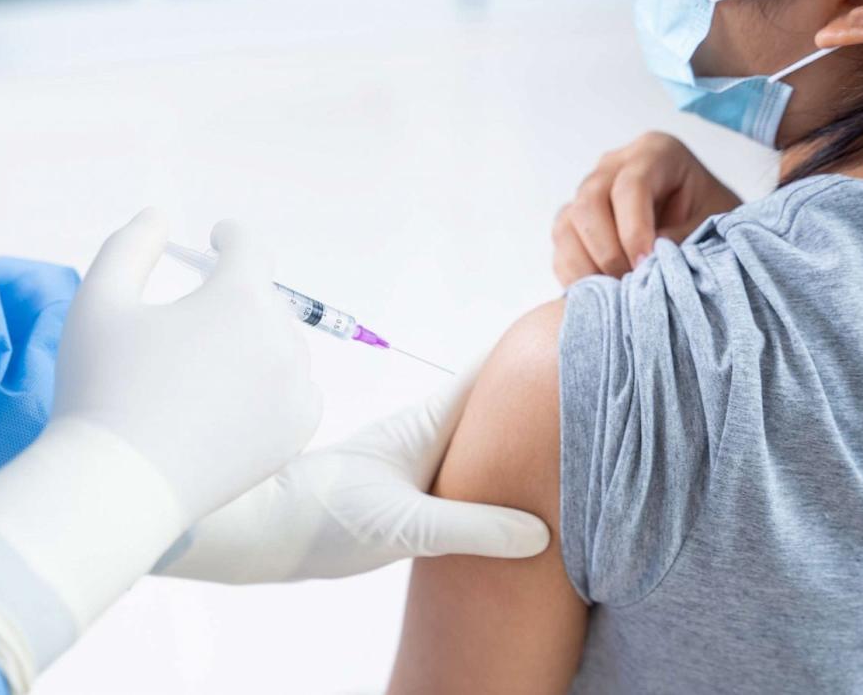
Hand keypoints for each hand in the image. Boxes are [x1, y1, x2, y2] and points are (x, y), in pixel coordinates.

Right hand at [55, 208, 322, 520]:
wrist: (120, 484)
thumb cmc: (101, 388)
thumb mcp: (99, 301)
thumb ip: (129, 247)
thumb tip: (158, 218)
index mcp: (239, 298)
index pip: (250, 247)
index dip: (232, 236)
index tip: (218, 239)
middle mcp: (280, 339)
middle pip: (264, 300)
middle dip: (232, 299)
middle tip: (191, 320)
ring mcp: (295, 389)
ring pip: (281, 345)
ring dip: (253, 342)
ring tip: (206, 366)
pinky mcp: (296, 432)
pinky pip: (298, 390)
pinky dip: (274, 386)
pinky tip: (235, 399)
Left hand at [156, 367, 549, 583]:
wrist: (263, 532)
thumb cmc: (321, 518)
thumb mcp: (403, 527)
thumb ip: (470, 527)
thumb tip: (540, 532)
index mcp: (427, 425)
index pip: (491, 371)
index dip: (536, 350)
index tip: (583, 330)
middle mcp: (425, 434)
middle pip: (494, 401)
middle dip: (540, 392)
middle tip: (600, 387)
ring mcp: (416, 461)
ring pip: (480, 435)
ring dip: (519, 433)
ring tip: (576, 437)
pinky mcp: (407, 491)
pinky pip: (466, 469)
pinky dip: (496, 469)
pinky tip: (517, 492)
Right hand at [552, 132, 740, 286]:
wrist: (707, 232)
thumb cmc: (713, 222)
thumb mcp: (712, 225)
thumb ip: (680, 239)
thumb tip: (642, 263)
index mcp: (656, 152)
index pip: (631, 185)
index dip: (634, 229)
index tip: (646, 264)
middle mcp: (614, 166)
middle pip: (590, 202)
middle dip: (607, 250)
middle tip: (631, 283)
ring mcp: (588, 193)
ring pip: (567, 225)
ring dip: (587, 266)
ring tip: (617, 293)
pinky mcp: (574, 223)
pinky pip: (561, 248)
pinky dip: (575, 276)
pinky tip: (601, 294)